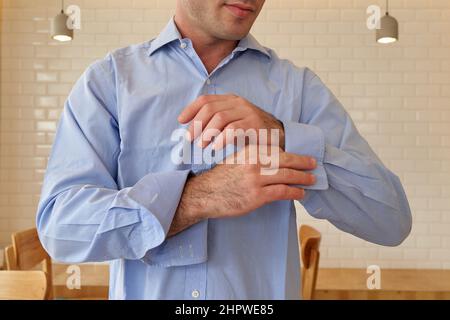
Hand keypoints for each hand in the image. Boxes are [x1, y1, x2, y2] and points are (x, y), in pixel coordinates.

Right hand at [168, 145, 316, 236]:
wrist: (204, 194)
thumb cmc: (221, 178)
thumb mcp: (237, 160)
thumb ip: (255, 159)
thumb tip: (277, 161)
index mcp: (250, 151)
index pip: (278, 151)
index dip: (295, 155)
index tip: (305, 158)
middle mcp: (255, 162)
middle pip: (286, 161)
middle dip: (303, 163)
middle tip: (315, 165)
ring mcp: (256, 179)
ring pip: (287, 176)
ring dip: (302, 178)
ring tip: (311, 180)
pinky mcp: (257, 195)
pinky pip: (282, 192)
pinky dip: (294, 192)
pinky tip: (300, 193)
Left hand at [178, 94, 285, 149]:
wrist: (280, 137)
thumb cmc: (252, 133)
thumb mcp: (233, 123)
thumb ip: (216, 122)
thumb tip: (192, 129)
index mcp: (231, 100)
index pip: (206, 100)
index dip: (190, 109)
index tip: (180, 121)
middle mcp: (239, 103)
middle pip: (210, 108)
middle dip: (196, 124)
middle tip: (189, 138)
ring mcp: (248, 112)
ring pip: (220, 118)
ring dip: (207, 132)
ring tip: (202, 145)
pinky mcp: (255, 125)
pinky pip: (233, 129)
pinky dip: (221, 139)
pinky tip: (215, 148)